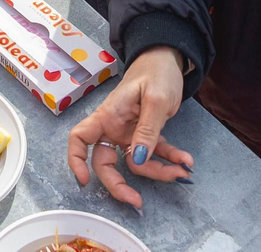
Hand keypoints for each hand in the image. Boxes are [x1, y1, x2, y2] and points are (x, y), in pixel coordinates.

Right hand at [67, 47, 193, 210]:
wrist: (169, 59)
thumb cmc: (156, 71)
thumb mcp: (155, 99)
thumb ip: (146, 130)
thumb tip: (136, 160)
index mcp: (108, 115)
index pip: (79, 138)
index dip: (76, 160)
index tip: (84, 182)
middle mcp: (114, 126)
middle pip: (106, 161)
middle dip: (120, 184)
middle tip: (137, 201)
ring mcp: (129, 132)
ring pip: (135, 162)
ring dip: (158, 171)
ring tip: (182, 172)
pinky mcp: (146, 134)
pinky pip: (155, 153)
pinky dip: (170, 159)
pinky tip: (185, 162)